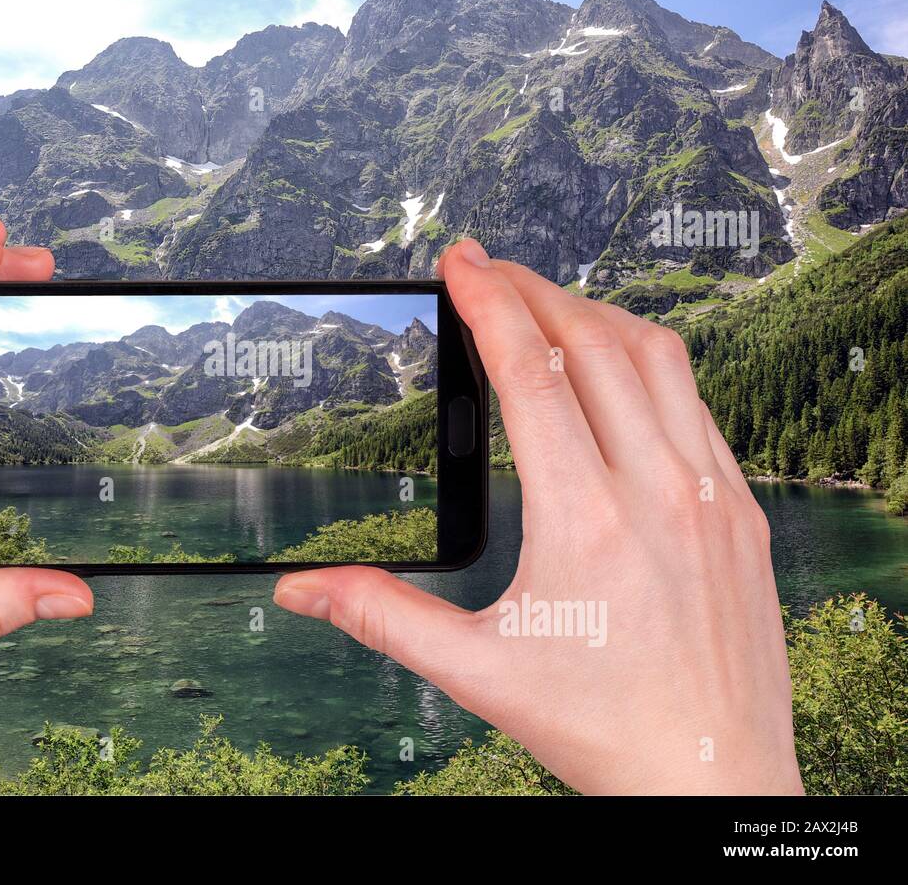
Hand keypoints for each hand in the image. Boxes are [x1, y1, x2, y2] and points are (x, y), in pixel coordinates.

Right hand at [274, 238, 802, 794]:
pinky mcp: (740, 510)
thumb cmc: (604, 730)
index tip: (461, 261)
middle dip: (534, 289)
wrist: (713, 781)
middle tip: (489, 269)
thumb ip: (383, 618)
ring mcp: (710, 495)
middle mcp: (656, 492)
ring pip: (658, 358)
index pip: (531, 373)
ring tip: (547, 302)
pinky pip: (698, 403)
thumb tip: (301, 591)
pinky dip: (649, 363)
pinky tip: (618, 371)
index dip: (488, 303)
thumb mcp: (478, 674)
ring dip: (595, 314)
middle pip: (593, 343)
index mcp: (586, 522)